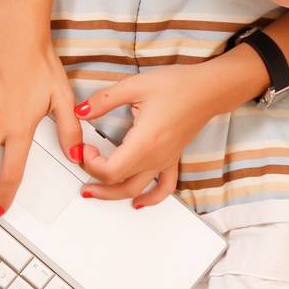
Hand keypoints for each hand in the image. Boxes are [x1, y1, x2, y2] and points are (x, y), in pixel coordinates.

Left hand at [72, 63, 227, 208]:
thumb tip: (81, 110)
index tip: (84, 146)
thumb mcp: (134, 86)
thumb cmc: (178, 86)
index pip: (109, 170)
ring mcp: (165, 161)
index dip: (90, 163)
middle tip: (80, 165)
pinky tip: (138, 203)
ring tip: (94, 192)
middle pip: (118, 183)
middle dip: (94, 178)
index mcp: (143, 142)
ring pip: (136, 190)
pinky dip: (150, 199)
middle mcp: (155, 157)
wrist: (208, 89)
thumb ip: (104, 100)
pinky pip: (163, 187)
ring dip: (113, 195)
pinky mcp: (172, 158)